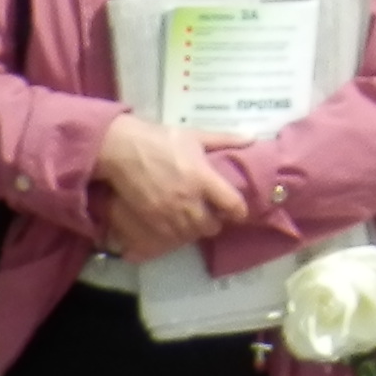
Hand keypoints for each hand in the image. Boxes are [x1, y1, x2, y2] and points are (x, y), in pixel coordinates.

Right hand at [93, 114, 247, 260]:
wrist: (123, 150)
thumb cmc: (162, 140)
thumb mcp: (196, 136)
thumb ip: (225, 139)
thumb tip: (252, 137)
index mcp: (203, 178)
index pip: (231, 204)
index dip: (239, 211)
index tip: (239, 212)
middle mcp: (188, 200)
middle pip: (210, 227)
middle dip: (215, 223)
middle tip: (212, 215)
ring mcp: (167, 213)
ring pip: (190, 236)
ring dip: (195, 231)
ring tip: (193, 221)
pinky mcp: (150, 220)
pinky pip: (168, 239)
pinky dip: (175, 236)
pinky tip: (175, 226)